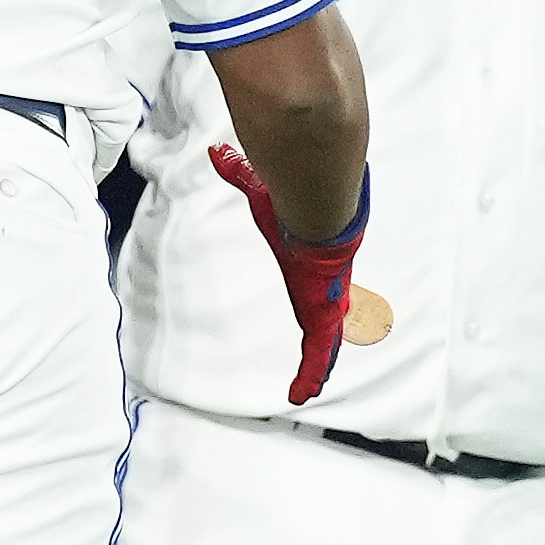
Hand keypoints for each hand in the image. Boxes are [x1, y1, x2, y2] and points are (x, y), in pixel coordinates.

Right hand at [210, 145, 366, 406]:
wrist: (320, 212)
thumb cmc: (295, 206)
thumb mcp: (261, 196)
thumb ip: (241, 176)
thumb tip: (217, 151)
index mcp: (313, 265)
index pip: (318, 285)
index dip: (319, 295)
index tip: (318, 301)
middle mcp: (324, 288)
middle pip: (327, 318)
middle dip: (327, 336)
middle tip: (323, 359)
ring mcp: (325, 306)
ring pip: (324, 343)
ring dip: (319, 364)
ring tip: (309, 387)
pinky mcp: (321, 319)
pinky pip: (317, 355)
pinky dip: (311, 374)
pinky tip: (303, 393)